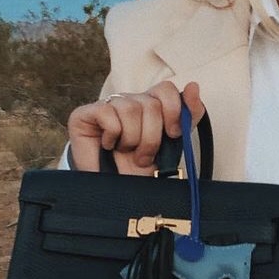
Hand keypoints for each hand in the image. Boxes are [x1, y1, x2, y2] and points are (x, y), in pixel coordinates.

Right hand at [67, 80, 205, 173]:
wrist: (115, 192)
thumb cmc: (141, 169)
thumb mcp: (173, 144)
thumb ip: (188, 116)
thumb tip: (194, 86)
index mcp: (150, 105)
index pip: (166, 89)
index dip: (173, 111)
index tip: (173, 135)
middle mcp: (129, 101)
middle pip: (151, 104)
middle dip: (152, 136)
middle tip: (143, 155)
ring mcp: (107, 105)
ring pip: (130, 109)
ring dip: (132, 139)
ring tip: (127, 152)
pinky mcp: (85, 113)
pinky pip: (108, 113)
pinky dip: (112, 135)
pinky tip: (108, 145)